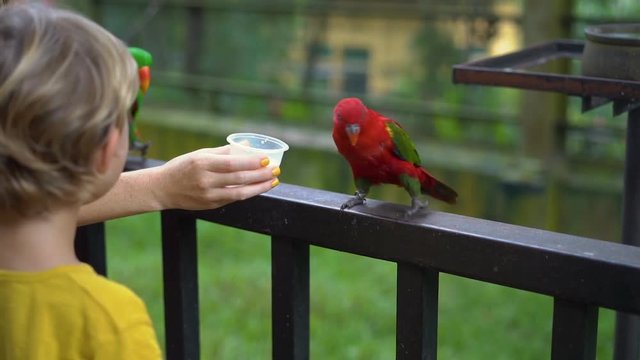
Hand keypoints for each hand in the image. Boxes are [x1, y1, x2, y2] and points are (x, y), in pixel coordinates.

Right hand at [148, 146, 278, 209]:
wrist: (162, 188)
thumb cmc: (182, 167)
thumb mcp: (199, 154)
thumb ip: (224, 151)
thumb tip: (247, 145)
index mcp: (202, 163)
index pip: (232, 163)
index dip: (251, 162)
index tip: (266, 159)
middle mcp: (205, 180)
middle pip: (239, 179)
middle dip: (260, 175)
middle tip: (276, 170)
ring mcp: (208, 195)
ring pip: (240, 192)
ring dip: (259, 187)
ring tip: (273, 181)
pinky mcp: (210, 205)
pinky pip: (233, 199)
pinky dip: (248, 193)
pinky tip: (258, 188)